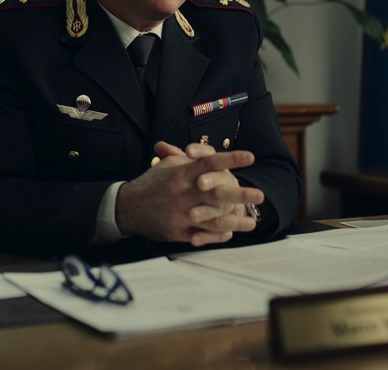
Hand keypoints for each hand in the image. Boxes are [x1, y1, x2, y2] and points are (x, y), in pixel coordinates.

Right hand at [115, 141, 264, 245]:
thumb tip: (210, 153)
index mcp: (180, 174)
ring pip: (213, 220)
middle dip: (240, 195)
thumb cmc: (151, 183)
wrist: (127, 208)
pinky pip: (203, 235)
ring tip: (253, 221)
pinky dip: (219, 235)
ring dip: (236, 221)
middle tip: (260, 195)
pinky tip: (233, 231)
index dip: (231, 159)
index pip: (209, 163)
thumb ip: (190, 160)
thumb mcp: (168, 165)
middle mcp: (182, 194)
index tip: (251, 157)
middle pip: (215, 194)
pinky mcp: (178, 232)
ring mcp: (181, 215)